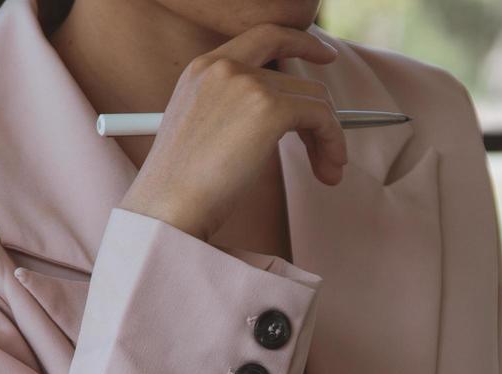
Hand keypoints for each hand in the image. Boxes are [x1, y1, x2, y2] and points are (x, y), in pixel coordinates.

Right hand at [120, 25, 345, 240]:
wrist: (168, 208)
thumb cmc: (183, 186)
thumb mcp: (203, 129)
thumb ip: (237, 110)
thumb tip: (291, 120)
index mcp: (203, 68)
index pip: (264, 36)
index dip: (300, 42)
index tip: (325, 56)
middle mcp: (224, 67)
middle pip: (299, 81)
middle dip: (321, 120)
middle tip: (327, 158)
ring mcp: (247, 84)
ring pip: (316, 100)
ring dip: (329, 138)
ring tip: (328, 172)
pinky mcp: (269, 109)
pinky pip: (322, 118)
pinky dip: (333, 143)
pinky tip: (328, 169)